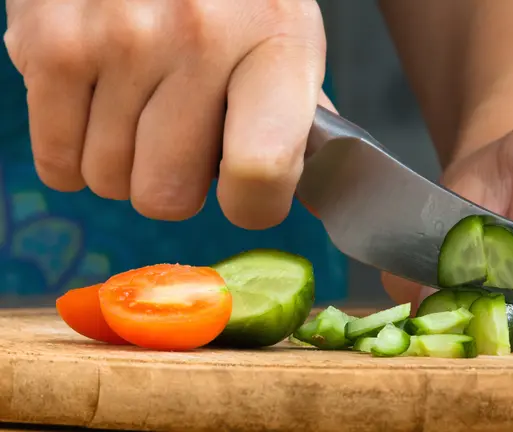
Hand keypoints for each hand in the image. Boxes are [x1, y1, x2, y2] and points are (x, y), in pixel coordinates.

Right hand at [4, 0, 330, 228]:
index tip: (245, 193)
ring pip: (109, 181)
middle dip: (174, 182)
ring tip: (141, 104)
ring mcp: (119, 39)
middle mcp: (199, 37)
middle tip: (182, 134)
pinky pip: (55, 162)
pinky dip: (73, 148)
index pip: (261, 171)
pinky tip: (100, 103)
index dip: (253, 205)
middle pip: (168, 197)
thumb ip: (295, 117)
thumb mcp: (285, 41)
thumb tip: (314, 190)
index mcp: (277, 43)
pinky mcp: (51, 42)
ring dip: (124, 163)